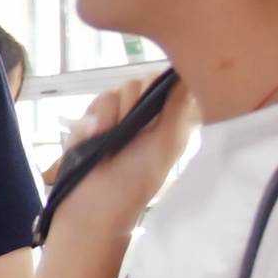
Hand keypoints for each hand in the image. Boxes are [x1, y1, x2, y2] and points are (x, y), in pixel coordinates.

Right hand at [53, 70, 197, 244]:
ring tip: (109, 139)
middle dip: (135, 102)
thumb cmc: (136, 179)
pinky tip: (95, 136)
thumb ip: (179, 107)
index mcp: (167, 121)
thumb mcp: (167, 143)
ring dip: (113, 114)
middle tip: (132, 130)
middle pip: (142, 81)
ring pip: (118, 90)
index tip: (156, 101)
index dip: (161, 86)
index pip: (168, 85)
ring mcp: (116, 116)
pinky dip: (96, 118)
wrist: (94, 202)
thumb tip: (186, 74)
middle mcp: (143, 114)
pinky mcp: (92, 119)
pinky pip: (96, 101)